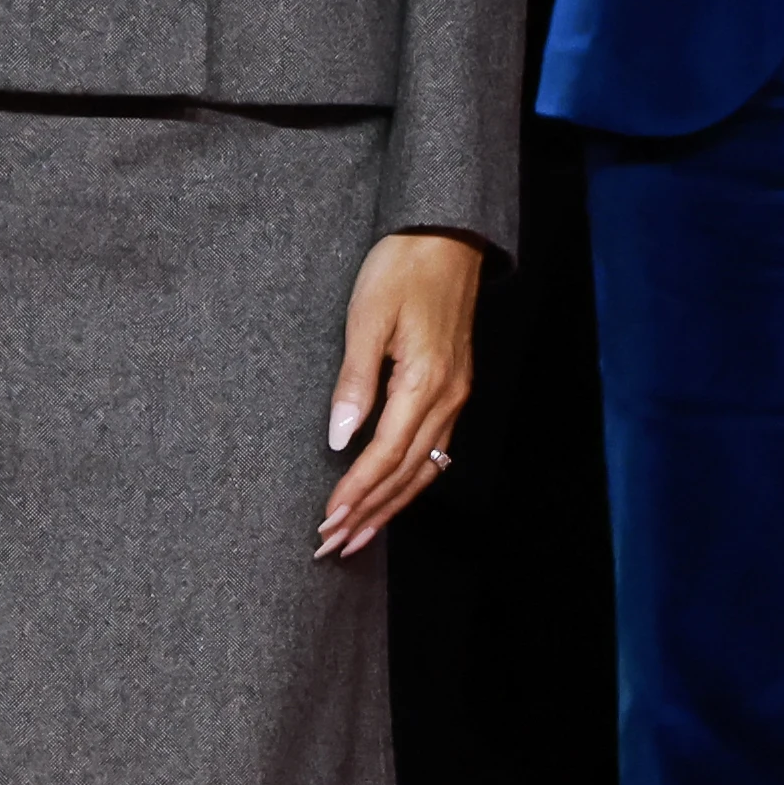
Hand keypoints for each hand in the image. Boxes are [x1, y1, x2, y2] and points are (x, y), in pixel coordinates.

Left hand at [316, 230, 479, 557]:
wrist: (445, 238)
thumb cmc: (401, 269)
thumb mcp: (366, 319)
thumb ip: (355, 382)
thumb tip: (340, 439)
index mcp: (425, 382)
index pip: (385, 455)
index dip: (356, 492)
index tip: (327, 520)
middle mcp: (448, 398)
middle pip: (408, 474)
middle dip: (369, 513)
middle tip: (333, 546)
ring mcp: (457, 396)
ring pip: (424, 469)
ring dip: (390, 506)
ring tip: (357, 537)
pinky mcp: (455, 389)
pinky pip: (434, 451)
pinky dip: (409, 482)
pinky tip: (391, 497)